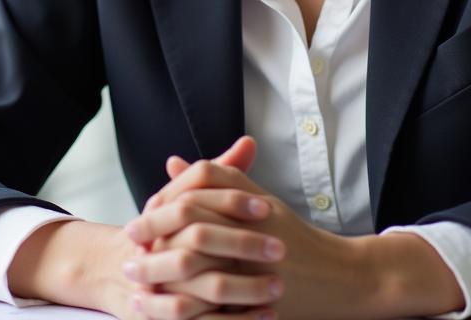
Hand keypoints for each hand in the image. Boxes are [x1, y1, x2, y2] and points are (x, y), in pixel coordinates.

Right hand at [6, 139, 268, 319]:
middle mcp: (154, 244)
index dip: (230, 202)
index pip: (193, 200)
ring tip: (277, 288)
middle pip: (198, 240)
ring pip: (202, 287)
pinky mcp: (159, 315)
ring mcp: (155, 283)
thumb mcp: (190, 199)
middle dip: (242, 245)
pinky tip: (264, 316)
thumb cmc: (169, 233)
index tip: (266, 207)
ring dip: (244, 290)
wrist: (122, 275)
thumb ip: (221, 174)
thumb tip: (249, 142)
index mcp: (160, 210)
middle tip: (280, 249)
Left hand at [126, 149, 464, 319]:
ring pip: (197, 267)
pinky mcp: (259, 299)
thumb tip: (171, 164)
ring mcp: (255, 264)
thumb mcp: (255, 200)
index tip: (137, 218)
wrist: (341, 277)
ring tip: (136, 283)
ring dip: (161, 275)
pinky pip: (214, 306)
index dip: (162, 204)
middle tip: (129, 250)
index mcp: (248, 201)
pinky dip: (185, 309)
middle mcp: (250, 227)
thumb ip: (215, 180)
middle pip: (189, 224)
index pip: (194, 191)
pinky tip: (163, 312)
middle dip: (154, 238)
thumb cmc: (292, 235)